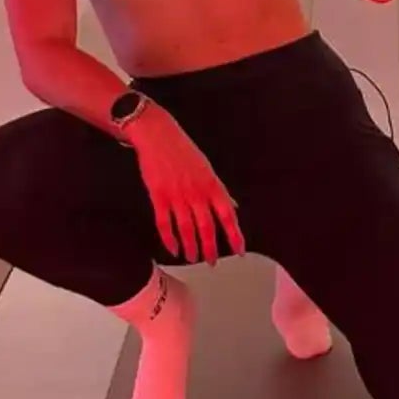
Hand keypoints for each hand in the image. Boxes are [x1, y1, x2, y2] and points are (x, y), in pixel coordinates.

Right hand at [128, 104, 243, 265]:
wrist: (158, 136)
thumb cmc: (183, 151)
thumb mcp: (208, 169)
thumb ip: (220, 191)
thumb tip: (234, 207)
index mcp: (212, 185)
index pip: (228, 215)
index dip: (235, 235)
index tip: (240, 250)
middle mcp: (196, 193)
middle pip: (207, 227)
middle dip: (210, 248)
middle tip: (212, 262)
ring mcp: (177, 196)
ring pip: (186, 229)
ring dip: (191, 247)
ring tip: (193, 258)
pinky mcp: (158, 196)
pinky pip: (164, 224)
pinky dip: (169, 239)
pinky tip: (173, 249)